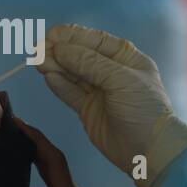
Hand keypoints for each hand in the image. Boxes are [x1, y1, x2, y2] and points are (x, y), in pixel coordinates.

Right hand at [37, 24, 186, 186]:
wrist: (150, 151)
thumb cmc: (143, 109)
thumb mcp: (120, 80)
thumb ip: (89, 63)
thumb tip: (60, 49)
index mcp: (125, 57)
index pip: (93, 40)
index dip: (71, 36)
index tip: (50, 35)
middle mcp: (110, 71)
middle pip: (79, 55)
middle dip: (59, 50)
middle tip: (37, 49)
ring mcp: (98, 90)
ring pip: (72, 73)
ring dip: (55, 65)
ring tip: (37, 61)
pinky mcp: (87, 109)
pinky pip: (70, 92)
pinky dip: (58, 84)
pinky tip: (47, 75)